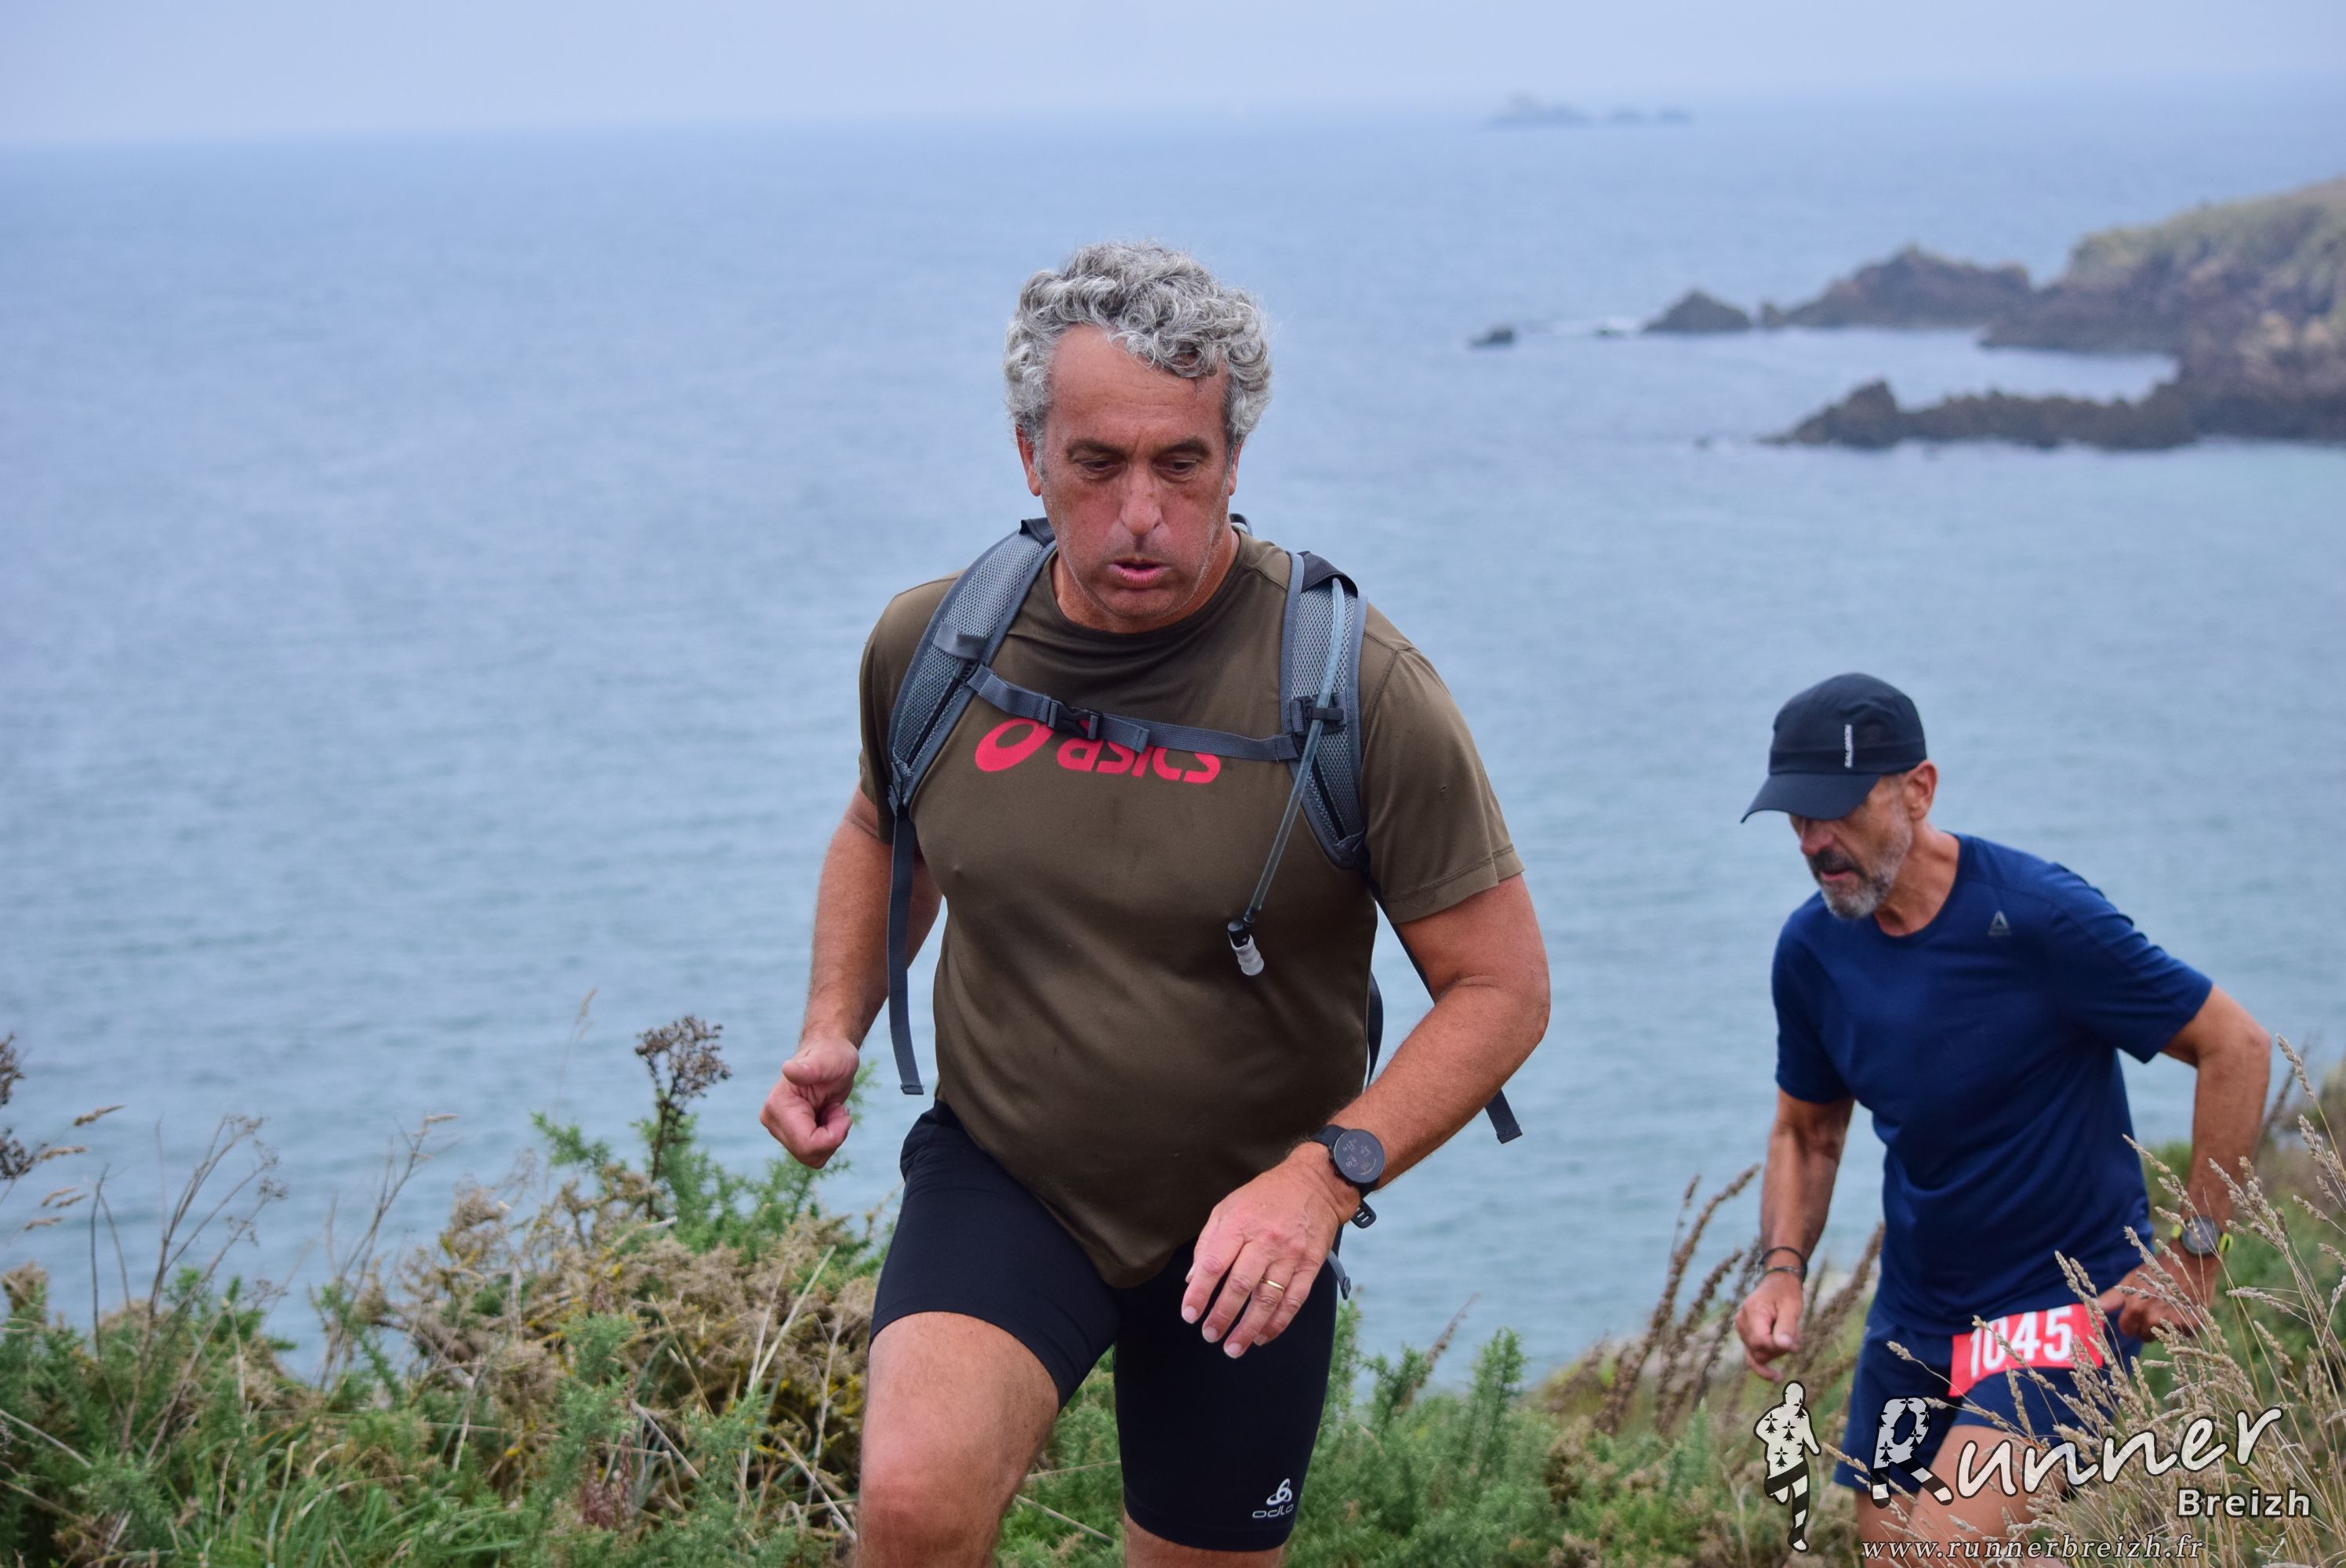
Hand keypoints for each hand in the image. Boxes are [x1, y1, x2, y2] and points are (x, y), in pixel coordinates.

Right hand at [759, 1036, 857, 1167]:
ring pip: (812, 1157)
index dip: (833, 1135)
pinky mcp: (789, 1135)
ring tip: (830, 1109)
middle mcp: (772, 1120)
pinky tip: (827, 1115)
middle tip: (836, 1108)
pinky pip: (814, 1153)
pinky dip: (828, 1138)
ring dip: (831, 1136)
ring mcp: (779, 1129)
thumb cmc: (832, 1055)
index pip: (807, 1145)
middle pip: (809, 1154)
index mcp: (778, 1106)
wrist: (830, 1055)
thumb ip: (810, 1069)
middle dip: (832, 1136)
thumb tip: (788, 1069)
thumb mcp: (829, 1060)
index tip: (842, 1111)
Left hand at [1180, 1145, 1351, 1357]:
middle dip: (1222, 1316)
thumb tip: (1192, 1277)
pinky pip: (1293, 1301)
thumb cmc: (1266, 1195)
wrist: (1316, 1184)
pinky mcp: (1310, 1265)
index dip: (1200, 1292)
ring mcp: (1290, 1255)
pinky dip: (1277, 1323)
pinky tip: (1262, 1337)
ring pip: (1267, 1299)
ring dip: (1248, 1327)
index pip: (1215, 1264)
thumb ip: (1208, 1241)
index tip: (1190, 1314)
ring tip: (1233, 1347)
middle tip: (1210, 1335)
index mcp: (1240, 1223)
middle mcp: (1265, 1240)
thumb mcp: (1228, 1206)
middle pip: (1240, 1286)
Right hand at [1735, 1268, 1805, 1380]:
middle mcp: (1742, 1321)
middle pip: (1758, 1351)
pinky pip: (1752, 1354)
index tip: (1795, 1345)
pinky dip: (1766, 1361)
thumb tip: (1785, 1348)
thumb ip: (1787, 1327)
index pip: (1760, 1342)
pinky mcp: (1745, 1334)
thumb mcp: (1792, 1307)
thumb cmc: (1787, 1292)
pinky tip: (1777, 1374)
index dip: (1778, 1348)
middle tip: (1797, 1339)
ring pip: (1757, 1355)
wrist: (1778, 1282)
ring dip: (1777, 1352)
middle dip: (1780, 1351)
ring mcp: (1741, 1328)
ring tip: (1792, 1338)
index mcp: (1752, 1312)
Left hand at [2095, 1248, 2217, 1339]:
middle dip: (2146, 1326)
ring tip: (2169, 1309)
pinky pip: (2181, 1334)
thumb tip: (2094, 1307)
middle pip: (2144, 1336)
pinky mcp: (2191, 1325)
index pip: (2127, 1329)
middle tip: (2155, 1310)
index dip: (2130, 1323)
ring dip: (2164, 1327)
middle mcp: (2153, 1318)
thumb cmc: (2156, 1269)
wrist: (2189, 1262)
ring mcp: (2173, 1323)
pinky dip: (2181, 1326)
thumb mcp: (2131, 1280)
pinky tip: (2182, 1311)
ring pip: (2162, 1337)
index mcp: (2136, 1308)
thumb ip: (2112, 1297)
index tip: (2136, 1315)